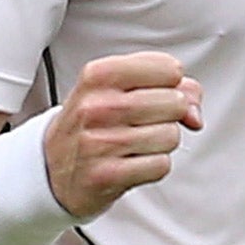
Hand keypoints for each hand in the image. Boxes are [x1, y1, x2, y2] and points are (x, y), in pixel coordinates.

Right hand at [43, 52, 202, 219]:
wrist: (50, 169)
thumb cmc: (94, 123)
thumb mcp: (121, 90)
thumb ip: (172, 88)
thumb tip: (195, 115)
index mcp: (99, 75)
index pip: (169, 68)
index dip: (172, 84)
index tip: (152, 92)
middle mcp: (96, 106)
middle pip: (175, 103)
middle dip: (170, 115)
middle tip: (143, 122)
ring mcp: (100, 142)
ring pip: (171, 136)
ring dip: (162, 143)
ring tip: (134, 143)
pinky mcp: (106, 176)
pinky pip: (161, 165)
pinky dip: (154, 166)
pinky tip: (131, 162)